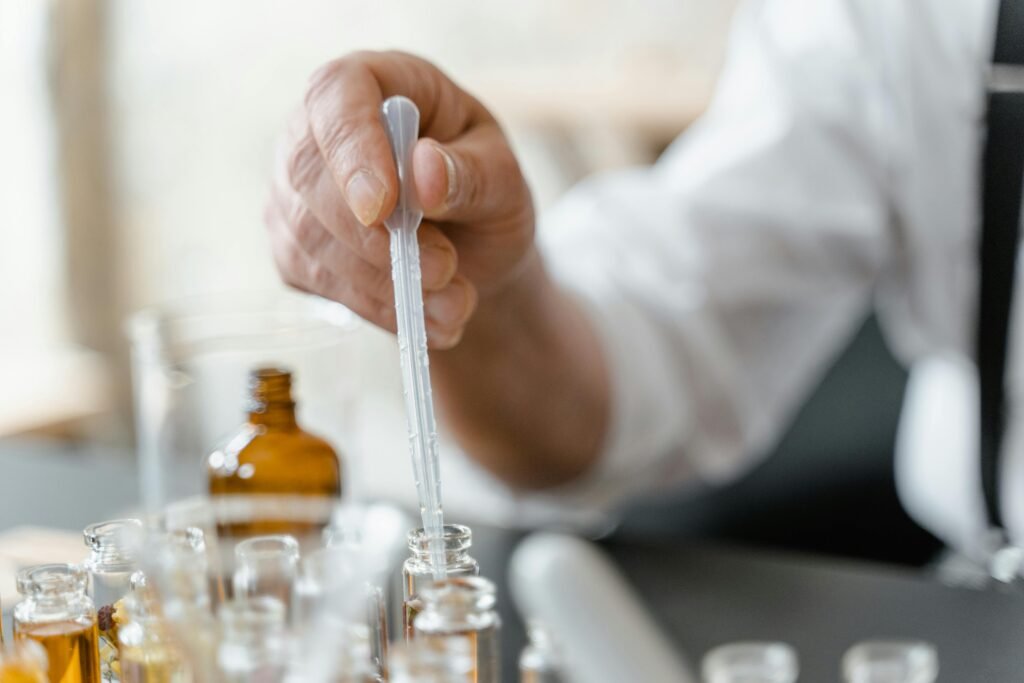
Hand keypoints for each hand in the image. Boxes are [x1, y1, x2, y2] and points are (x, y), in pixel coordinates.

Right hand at [266, 51, 535, 347]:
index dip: (352, 149)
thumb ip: (470, 174)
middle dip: (375, 237)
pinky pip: (319, 282)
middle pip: (308, 173)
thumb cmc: (488, 191)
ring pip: (309, 238)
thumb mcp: (504, 179)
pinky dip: (377, 308)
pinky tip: (427, 319)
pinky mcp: (295, 247)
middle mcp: (318, 129)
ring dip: (384, 283)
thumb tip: (424, 171)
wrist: (476, 250)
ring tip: (455, 305)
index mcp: (377, 82)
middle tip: (444, 270)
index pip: (336, 94)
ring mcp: (296, 190)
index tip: (383, 208)